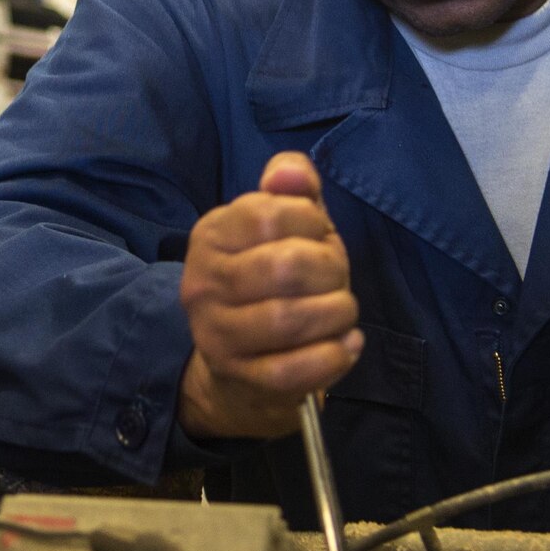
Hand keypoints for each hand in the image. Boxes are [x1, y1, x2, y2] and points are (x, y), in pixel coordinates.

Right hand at [177, 152, 362, 439]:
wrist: (238, 362)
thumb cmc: (271, 278)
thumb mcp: (283, 225)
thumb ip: (293, 188)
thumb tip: (291, 173)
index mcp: (211, 235)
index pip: (270, 215)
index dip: (313, 224)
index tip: (318, 237)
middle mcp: (203, 283)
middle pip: (285, 267)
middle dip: (332, 270)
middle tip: (337, 279)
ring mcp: (216, 335)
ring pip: (289, 319)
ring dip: (337, 313)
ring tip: (344, 311)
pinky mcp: (240, 377)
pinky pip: (294, 370)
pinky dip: (334, 355)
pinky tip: (347, 343)